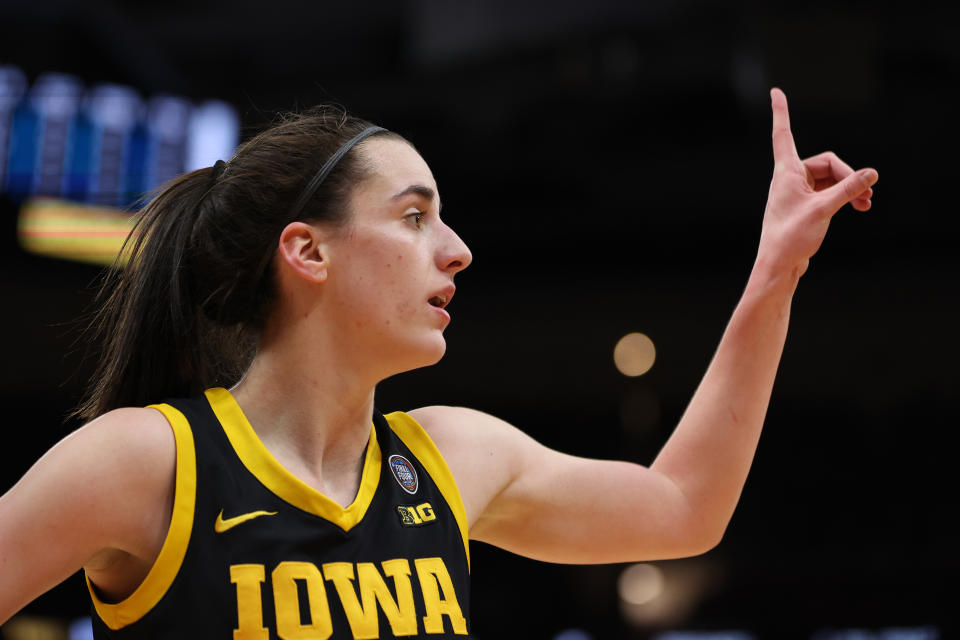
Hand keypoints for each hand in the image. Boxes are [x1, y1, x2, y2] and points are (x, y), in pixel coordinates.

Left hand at [758, 88, 878, 277]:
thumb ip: (849, 189)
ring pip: (829, 178)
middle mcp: (789, 179)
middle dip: (848, 175)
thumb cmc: (791, 238)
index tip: (775, 91)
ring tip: (867, 204)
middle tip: (866, 193)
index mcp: (786, 173)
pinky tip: (859, 207)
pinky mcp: (804, 206)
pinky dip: (843, 196)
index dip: (781, 111)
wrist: (779, 266)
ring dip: (849, 188)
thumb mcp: (824, 209)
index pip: (783, 134)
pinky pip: (827, 192)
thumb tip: (872, 173)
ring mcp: (796, 193)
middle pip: (826, 162)